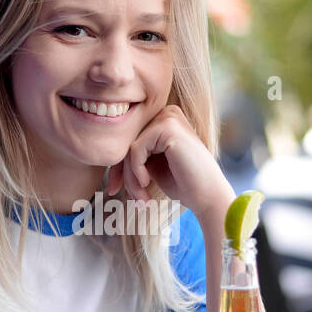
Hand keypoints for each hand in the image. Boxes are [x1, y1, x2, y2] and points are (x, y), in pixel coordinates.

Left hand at [106, 104, 233, 221]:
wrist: (208, 196)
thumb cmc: (183, 183)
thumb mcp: (151, 165)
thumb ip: (133, 155)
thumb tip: (104, 154)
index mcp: (163, 119)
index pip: (130, 140)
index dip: (119, 167)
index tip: (114, 189)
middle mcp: (166, 112)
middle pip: (127, 142)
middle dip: (124, 174)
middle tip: (132, 198)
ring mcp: (168, 117)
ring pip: (129, 147)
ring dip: (130, 177)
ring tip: (141, 197)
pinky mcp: (167, 127)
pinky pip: (135, 150)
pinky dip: (136, 171)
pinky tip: (148, 183)